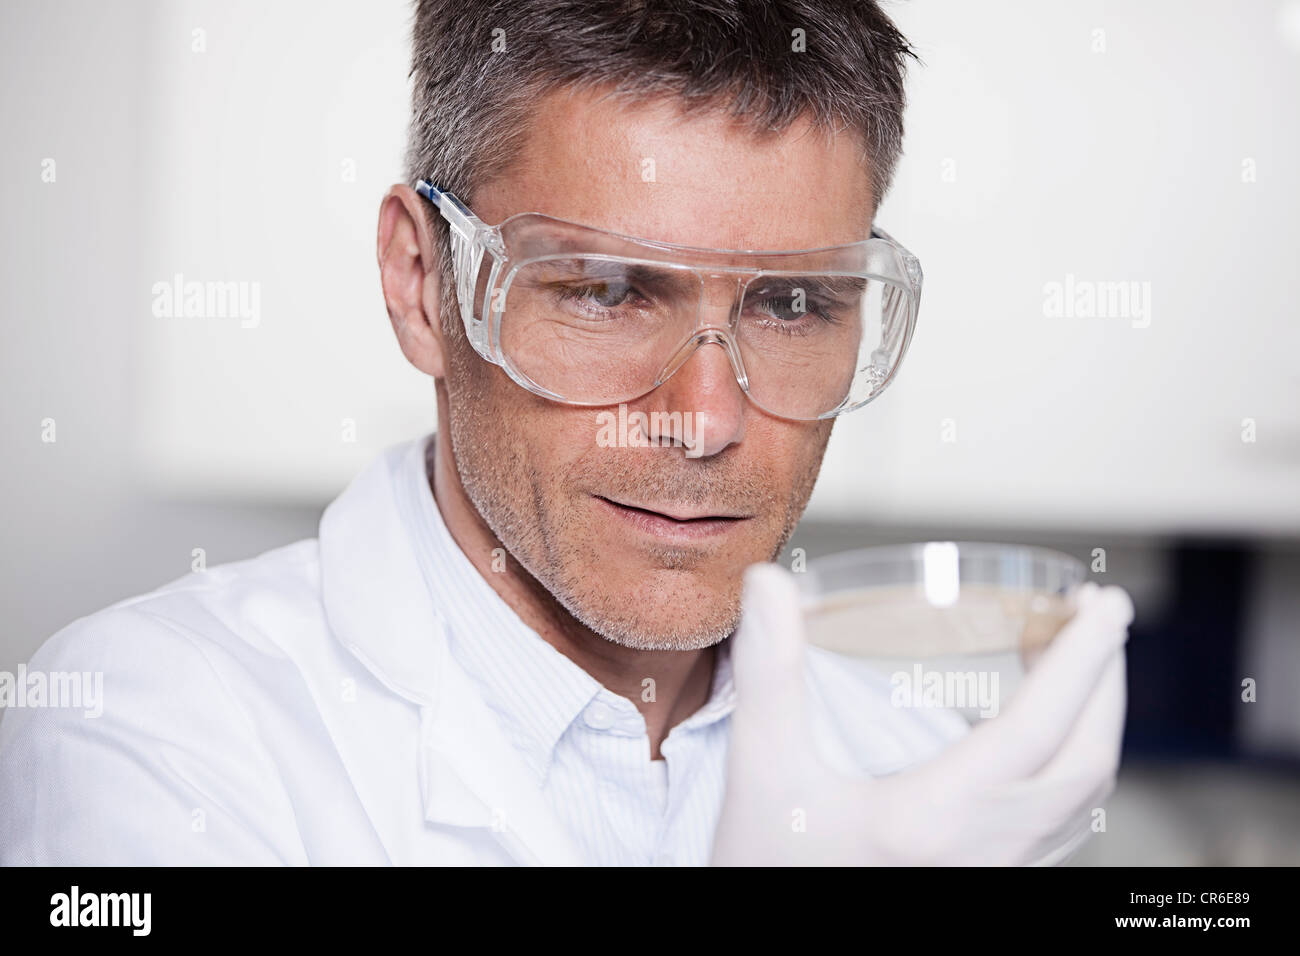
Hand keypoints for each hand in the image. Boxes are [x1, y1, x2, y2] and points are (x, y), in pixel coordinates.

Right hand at [710, 563, 1133, 865]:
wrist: (777, 945)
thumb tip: (769, 584)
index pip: (1041, 724)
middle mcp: (986, 852)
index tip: (1105, 602)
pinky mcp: (987, 883)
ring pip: (1081, 799)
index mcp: (940, 816)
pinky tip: (1035, 742)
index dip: (1084, 656)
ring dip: (1094, 723)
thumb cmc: (770, 870)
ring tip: (1075, 664)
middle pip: (1087, 760)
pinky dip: (1070, 766)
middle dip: (1106, 681)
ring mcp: (995, 874)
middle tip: (1097, 616)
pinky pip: (1059, 826)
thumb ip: (769, 675)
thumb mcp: (763, 773)